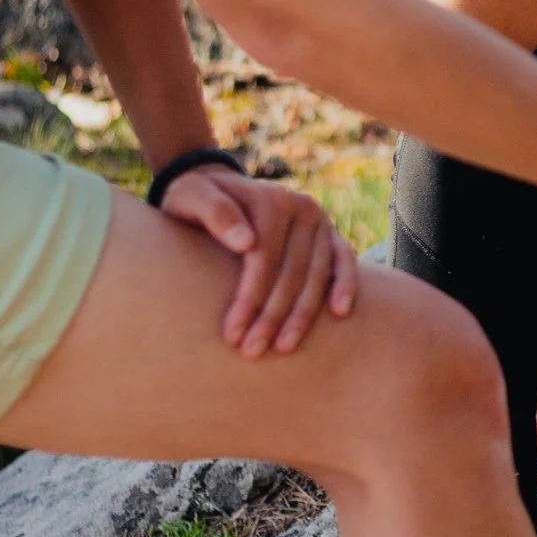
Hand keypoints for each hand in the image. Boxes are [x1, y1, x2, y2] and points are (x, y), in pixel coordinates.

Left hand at [159, 165, 358, 356]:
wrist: (216, 186)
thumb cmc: (197, 198)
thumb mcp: (192, 197)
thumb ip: (215, 214)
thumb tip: (245, 243)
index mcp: (271, 200)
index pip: (264, 260)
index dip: (249, 299)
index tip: (232, 334)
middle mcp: (301, 208)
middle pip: (291, 272)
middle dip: (272, 316)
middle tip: (252, 351)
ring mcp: (319, 220)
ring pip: (316, 275)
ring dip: (303, 315)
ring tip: (284, 347)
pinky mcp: (328, 233)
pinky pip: (343, 259)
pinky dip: (345, 285)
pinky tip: (339, 312)